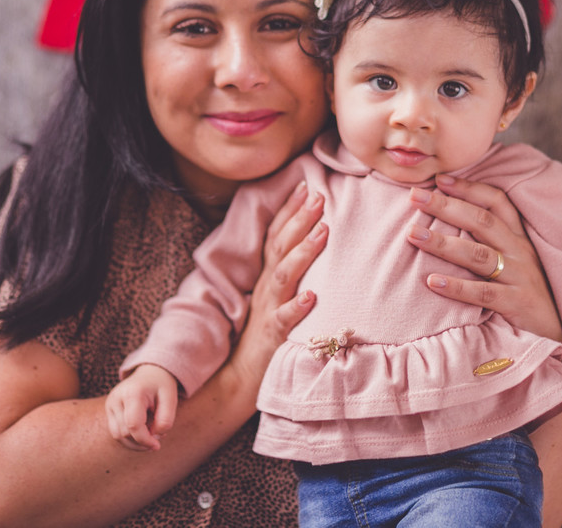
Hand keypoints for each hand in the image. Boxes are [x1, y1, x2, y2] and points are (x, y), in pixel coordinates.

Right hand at [105, 364, 178, 451]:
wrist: (150, 373)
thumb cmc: (162, 386)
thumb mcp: (171, 399)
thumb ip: (166, 419)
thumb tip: (154, 436)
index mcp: (132, 393)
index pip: (133, 425)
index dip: (145, 440)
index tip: (157, 446)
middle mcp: (116, 398)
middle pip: (125, 433)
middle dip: (142, 441)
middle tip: (158, 435)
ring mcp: (109, 404)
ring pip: (118, 436)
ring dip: (135, 443)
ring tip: (151, 436)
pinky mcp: (108, 409)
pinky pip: (116, 433)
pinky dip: (129, 439)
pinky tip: (142, 434)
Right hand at [227, 181, 324, 385]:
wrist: (238, 376)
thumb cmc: (263, 334)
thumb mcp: (275, 296)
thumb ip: (288, 271)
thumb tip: (312, 243)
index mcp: (267, 276)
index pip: (276, 235)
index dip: (289, 209)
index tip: (306, 184)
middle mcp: (266, 287)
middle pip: (280, 246)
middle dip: (299, 219)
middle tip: (319, 196)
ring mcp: (268, 310)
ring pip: (284, 276)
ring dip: (303, 252)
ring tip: (322, 232)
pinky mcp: (272, 336)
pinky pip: (283, 320)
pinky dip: (297, 307)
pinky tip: (312, 296)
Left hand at [408, 173, 561, 342]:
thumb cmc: (532, 296)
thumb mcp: (518, 263)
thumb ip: (492, 243)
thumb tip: (452, 226)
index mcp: (520, 238)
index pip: (497, 202)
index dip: (469, 188)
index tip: (439, 179)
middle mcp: (521, 252)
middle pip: (481, 221)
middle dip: (446, 205)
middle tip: (414, 196)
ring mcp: (521, 277)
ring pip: (478, 254)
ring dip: (443, 243)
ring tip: (413, 234)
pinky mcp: (518, 304)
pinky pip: (484, 293)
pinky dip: (457, 287)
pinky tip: (431, 281)